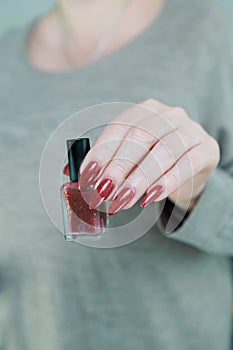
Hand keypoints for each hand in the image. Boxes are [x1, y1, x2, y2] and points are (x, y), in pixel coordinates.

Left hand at [64, 99, 219, 214]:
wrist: (191, 168)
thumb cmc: (154, 161)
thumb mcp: (130, 157)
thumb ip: (104, 161)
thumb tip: (69, 173)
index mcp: (146, 110)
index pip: (120, 127)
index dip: (102, 151)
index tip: (87, 175)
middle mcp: (169, 114)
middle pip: (140, 137)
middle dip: (118, 167)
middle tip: (102, 192)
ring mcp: (190, 130)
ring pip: (163, 151)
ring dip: (139, 179)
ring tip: (121, 201)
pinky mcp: (206, 149)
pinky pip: (187, 164)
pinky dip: (167, 182)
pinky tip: (149, 197)